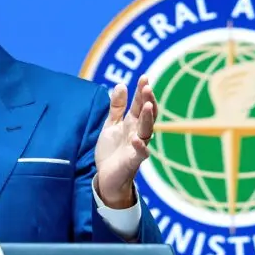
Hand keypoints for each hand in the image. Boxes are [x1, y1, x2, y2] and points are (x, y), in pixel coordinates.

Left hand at [94, 76, 155, 208]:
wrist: (106, 177)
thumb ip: (117, 107)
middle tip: (147, 87)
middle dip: (147, 101)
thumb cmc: (111, 151)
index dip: (141, 91)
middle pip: (146, 115)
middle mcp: (138, 133)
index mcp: (132, 123)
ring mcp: (137, 147)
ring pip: (146, 130)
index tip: (144, 77)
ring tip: (146, 105)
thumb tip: (121, 84)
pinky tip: (137, 139)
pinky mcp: (134, 161)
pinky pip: (141, 153)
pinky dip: (140, 146)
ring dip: (147, 118)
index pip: (139, 104)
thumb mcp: (111, 125)